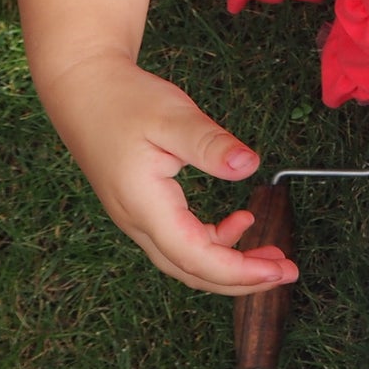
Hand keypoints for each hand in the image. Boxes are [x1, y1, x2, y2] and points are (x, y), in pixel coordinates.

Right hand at [41, 54, 297, 295]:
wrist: (83, 90)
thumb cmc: (125, 101)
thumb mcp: (172, 117)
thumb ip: (210, 144)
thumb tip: (249, 165)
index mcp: (145, 205)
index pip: (195, 256)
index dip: (238, 270)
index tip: (277, 269)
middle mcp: (137, 221)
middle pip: (191, 270)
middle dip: (240, 279)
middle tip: (286, 271)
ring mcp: (137, 218)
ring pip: (185, 259)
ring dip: (229, 263)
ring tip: (270, 254)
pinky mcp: (143, 208)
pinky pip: (180, 240)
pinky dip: (214, 241)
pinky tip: (240, 221)